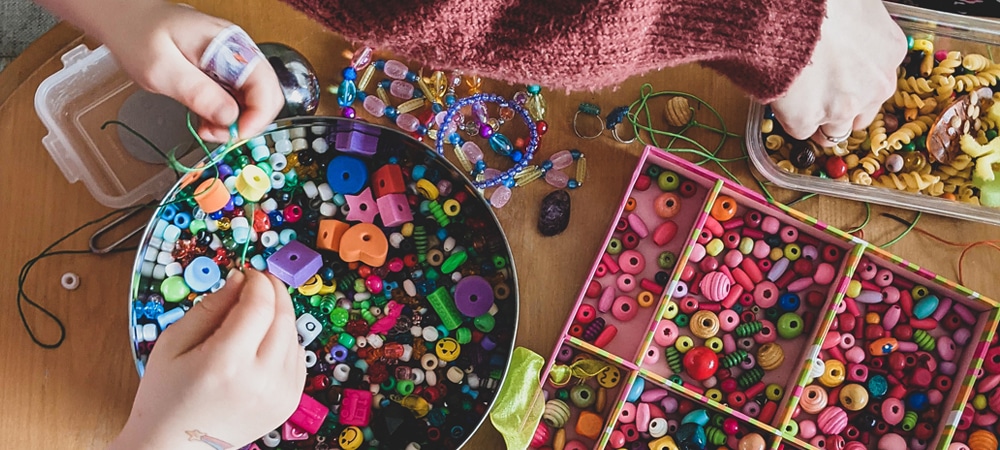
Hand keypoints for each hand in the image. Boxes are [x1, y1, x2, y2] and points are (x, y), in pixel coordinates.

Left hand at [96, 2, 282, 141]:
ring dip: (236, 122)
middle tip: (215, 134)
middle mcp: (239, 52)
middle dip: (248, 122)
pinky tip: (206, 120)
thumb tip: (229, 117)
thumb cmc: (138, 35)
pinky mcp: (225, 72)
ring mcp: (234, 61)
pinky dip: (227, 116)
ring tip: (206, 129)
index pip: (264, 85)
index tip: (233, 135)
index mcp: (229, 45)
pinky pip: (238, 99)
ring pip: (254, 101)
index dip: (257, 116)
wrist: (126, 18)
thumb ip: (196, 92)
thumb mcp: (160, 68)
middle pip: (267, 95)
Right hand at [110, 270, 304, 449]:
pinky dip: (285, 341)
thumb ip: (209, 308)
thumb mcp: (173, 344)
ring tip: (253, 317)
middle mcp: (261, 379)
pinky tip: (262, 343)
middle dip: (273, 291)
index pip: (260, 304)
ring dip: (279, 316)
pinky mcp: (289, 402)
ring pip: (294, 335)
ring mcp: (280, 394)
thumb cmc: (166, 397)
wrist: (175, 447)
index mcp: (226, 363)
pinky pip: (297, 357)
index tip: (248, 273)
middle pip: (283, 316)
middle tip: (258, 283)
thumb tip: (239, 279)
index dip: (258, 281)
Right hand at [770, 0, 906, 145]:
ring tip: (800, 105)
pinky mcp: (806, 119)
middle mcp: (874, 85)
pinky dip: (791, 119)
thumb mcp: (859, 5)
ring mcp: (842, 107)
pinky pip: (801, 130)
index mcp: (890, 51)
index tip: (840, 77)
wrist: (789, 12)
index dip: (856, 81)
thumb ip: (860, 25)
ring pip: (835, 130)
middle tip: (821, 96)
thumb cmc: (823, 3)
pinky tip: (784, 100)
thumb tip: (847, 27)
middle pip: (862, 114)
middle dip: (844, 109)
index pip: (878, 81)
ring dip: (820, 121)